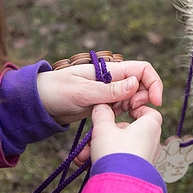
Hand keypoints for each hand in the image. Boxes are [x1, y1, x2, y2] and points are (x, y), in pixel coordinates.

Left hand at [36, 60, 162, 124]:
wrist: (36, 102)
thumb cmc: (56, 91)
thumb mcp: (83, 92)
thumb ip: (109, 90)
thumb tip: (136, 83)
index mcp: (111, 70)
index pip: (142, 69)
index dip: (154, 83)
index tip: (155, 101)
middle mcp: (113, 79)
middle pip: (141, 85)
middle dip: (143, 99)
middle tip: (132, 113)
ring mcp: (108, 92)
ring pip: (133, 98)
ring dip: (133, 109)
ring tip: (119, 118)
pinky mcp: (103, 104)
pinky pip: (121, 108)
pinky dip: (123, 116)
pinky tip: (113, 123)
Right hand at [88, 104, 162, 165]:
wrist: (120, 186)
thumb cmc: (115, 153)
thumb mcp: (103, 128)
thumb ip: (102, 114)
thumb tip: (102, 106)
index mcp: (150, 126)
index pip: (147, 111)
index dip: (134, 109)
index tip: (120, 110)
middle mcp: (152, 141)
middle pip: (129, 130)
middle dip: (106, 134)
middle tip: (92, 138)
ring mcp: (146, 157)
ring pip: (121, 146)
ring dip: (102, 148)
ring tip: (84, 155)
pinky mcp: (138, 170)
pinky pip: (122, 160)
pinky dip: (107, 160)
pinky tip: (88, 163)